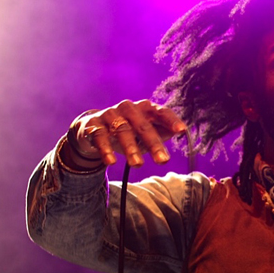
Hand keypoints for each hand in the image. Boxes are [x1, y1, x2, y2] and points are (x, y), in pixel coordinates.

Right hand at [65, 100, 187, 167]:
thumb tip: (181, 132)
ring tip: (138, 164)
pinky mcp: (93, 124)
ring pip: (122, 130)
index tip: (181, 130)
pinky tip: (111, 162)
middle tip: (163, 160)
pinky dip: (106, 149)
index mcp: (145, 109)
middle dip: (154, 143)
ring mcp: (110, 114)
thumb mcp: (145, 133)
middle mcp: (129, 108)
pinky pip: (100, 136)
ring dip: (131, 148)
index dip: (171, 120)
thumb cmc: (127, 131)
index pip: (161, 112)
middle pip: (143, 125)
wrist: (92, 129)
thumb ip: (162, 132)